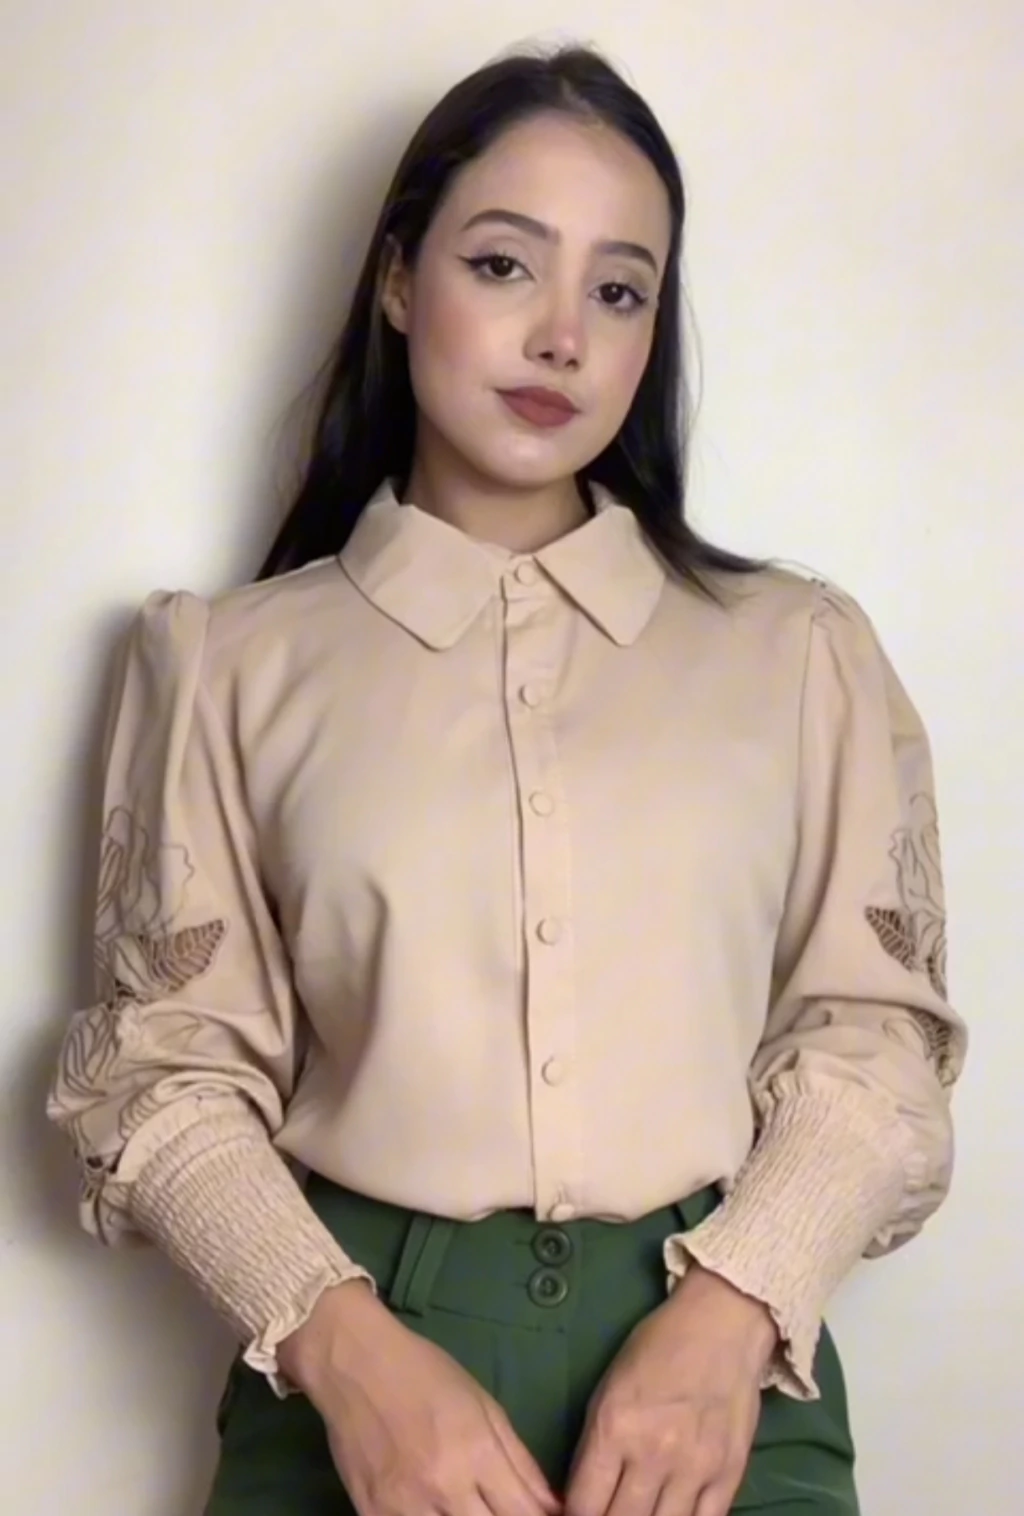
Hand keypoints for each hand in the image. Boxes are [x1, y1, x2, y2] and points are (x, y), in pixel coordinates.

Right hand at [279, 1281, 561, 1515]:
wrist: (354, 1362)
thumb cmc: (424, 1373)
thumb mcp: (484, 1406)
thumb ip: (520, 1463)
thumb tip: (552, 1507)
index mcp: (476, 1452)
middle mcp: (442, 1487)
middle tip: (505, 1511)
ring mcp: (403, 1507)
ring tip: (470, 1510)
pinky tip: (440, 1513)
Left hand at [564, 1266, 777, 1515]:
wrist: (721, 1325)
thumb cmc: (657, 1347)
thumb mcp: (608, 1388)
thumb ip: (596, 1446)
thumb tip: (585, 1496)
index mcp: (615, 1427)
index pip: (585, 1505)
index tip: (580, 1515)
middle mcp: (653, 1454)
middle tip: (609, 1513)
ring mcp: (695, 1469)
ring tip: (641, 1513)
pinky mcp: (729, 1476)